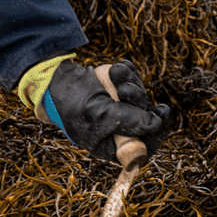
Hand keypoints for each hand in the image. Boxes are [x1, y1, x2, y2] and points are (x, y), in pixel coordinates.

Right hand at [43, 60, 171, 165]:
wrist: (54, 78)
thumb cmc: (71, 101)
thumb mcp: (99, 113)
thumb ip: (127, 121)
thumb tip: (156, 124)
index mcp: (111, 145)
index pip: (143, 146)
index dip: (156, 131)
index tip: (162, 112)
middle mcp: (117, 130)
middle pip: (145, 118)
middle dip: (137, 99)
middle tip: (124, 88)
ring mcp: (118, 109)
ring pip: (141, 96)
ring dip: (130, 82)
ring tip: (114, 74)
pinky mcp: (117, 91)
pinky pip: (133, 81)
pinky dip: (127, 73)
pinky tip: (115, 70)